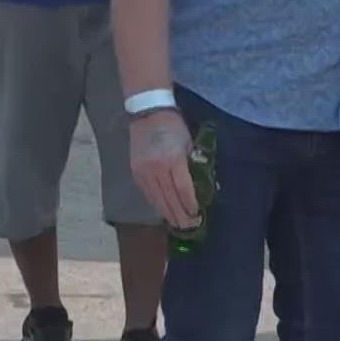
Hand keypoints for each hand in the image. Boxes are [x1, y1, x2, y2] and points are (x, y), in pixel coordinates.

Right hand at [129, 109, 199, 228]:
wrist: (147, 113)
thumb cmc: (173, 127)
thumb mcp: (189, 143)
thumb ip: (194, 164)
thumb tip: (204, 185)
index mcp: (173, 160)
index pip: (183, 189)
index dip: (190, 204)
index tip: (197, 215)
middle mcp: (156, 168)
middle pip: (169, 197)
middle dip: (180, 214)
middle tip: (189, 227)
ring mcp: (144, 171)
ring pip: (156, 198)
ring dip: (167, 213)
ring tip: (177, 224)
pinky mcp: (135, 172)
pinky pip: (147, 193)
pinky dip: (155, 204)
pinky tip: (162, 211)